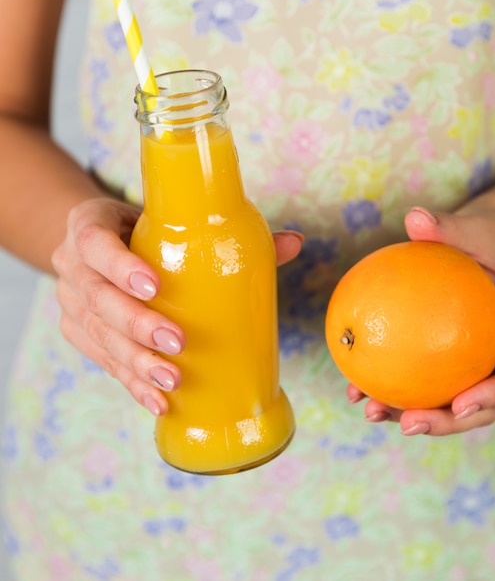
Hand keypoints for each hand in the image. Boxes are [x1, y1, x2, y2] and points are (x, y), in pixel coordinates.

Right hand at [52, 197, 302, 414]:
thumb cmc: (143, 229)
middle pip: (99, 300)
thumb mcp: (168, 221)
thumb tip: (294, 242)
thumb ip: (227, 233)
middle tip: (177, 343)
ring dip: (136, 363)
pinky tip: (158, 401)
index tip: (155, 286)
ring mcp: (71, 304)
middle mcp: (72, 267)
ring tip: (172, 381)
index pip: (95, 244)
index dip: (121, 266)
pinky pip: (104, 361)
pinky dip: (132, 383)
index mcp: (89, 227)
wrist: (96, 244)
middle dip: (138, 326)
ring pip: (100, 338)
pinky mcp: (80, 334)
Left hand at [346, 204, 494, 435]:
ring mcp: (478, 367)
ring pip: (449, 405)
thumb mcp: (474, 229)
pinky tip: (357, 387)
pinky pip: (423, 383)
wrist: (478, 248)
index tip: (461, 401)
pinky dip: (392, 389)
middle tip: (408, 423)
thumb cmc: (483, 238)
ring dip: (411, 416)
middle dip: (447, 423)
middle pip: (485, 408)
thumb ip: (451, 227)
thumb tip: (415, 217)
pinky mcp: (449, 365)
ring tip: (371, 410)